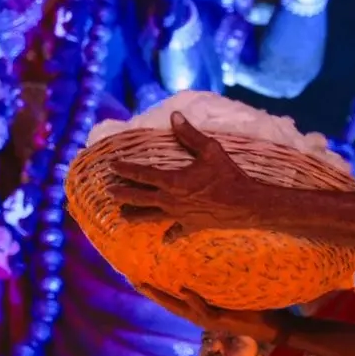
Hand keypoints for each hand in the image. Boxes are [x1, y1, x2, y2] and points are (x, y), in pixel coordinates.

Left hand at [109, 111, 265, 231]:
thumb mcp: (210, 150)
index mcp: (172, 181)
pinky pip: (175, 232)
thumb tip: (174, 115)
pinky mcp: (191, 226)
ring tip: (122, 216)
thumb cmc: (228, 175)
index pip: (141, 174)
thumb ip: (189, 134)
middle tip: (108, 192)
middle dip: (122, 194)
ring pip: (150, 217)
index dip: (125, 169)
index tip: (111, 166)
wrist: (246, 205)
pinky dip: (168, 235)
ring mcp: (179, 216)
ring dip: (135, 215)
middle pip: (139, 198)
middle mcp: (171, 200)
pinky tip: (163, 240)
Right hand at [138, 284, 290, 343]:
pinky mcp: (220, 320)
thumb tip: (215, 255)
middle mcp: (200, 316)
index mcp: (201, 309)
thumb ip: (221, 280)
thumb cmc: (254, 306)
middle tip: (131, 279)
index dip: (155, 289)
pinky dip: (192, 299)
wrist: (273, 325)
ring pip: (179, 307)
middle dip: (149, 292)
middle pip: (168, 303)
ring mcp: (208, 319)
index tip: (138, 277)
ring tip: (144, 284)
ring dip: (161, 296)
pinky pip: (202, 308)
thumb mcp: (233, 290)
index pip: (173, 298)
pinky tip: (183, 289)